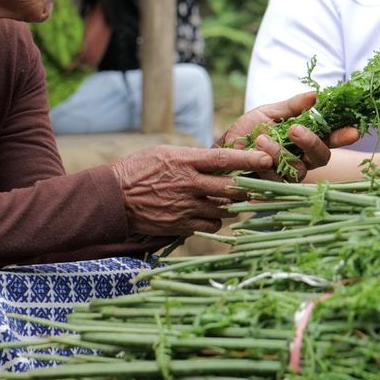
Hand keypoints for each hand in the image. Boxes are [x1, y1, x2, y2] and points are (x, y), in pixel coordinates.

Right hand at [111, 146, 275, 235]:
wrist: (112, 197)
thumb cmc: (138, 169)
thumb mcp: (165, 153)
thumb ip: (193, 158)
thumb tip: (218, 160)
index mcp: (185, 161)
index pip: (224, 159)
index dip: (249, 159)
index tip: (267, 158)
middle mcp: (189, 184)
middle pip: (231, 188)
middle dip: (249, 188)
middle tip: (257, 185)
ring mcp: (185, 207)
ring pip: (224, 210)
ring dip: (231, 206)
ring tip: (229, 200)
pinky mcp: (180, 225)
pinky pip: (210, 226)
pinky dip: (215, 222)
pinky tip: (211, 215)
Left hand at [217, 91, 359, 180]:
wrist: (222, 148)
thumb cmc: (249, 130)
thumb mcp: (271, 112)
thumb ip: (294, 106)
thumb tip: (317, 94)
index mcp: (306, 140)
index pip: (330, 139)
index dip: (343, 136)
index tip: (353, 130)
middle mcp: (302, 160)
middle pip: (321, 157)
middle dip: (311, 142)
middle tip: (295, 129)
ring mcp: (288, 176)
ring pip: (298, 170)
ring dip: (280, 152)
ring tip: (262, 138)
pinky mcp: (272, 188)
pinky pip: (275, 179)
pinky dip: (266, 163)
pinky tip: (256, 151)